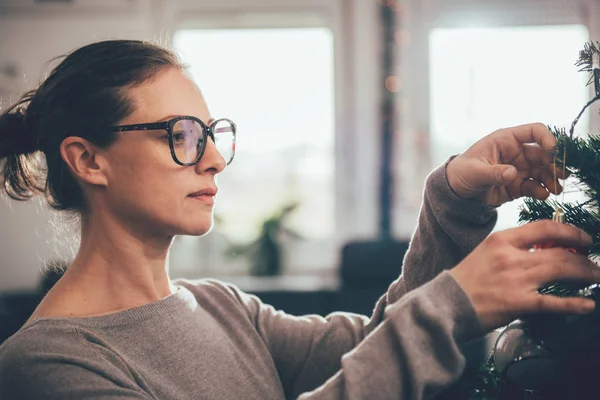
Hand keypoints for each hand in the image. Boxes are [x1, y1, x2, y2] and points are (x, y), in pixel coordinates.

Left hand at [446, 123, 565, 205]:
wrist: (456, 192)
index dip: (547, 138)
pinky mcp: (518, 185)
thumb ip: (494, 172)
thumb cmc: (462, 173)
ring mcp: (519, 169)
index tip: (554, 150)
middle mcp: (516, 153)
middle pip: (543, 154)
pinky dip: (541, 191)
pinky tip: (543, 195)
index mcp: (505, 140)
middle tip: (563, 174)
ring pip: (542, 171)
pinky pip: (535, 186)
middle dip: (554, 163)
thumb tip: (512, 173)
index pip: (533, 131)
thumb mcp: (475, 172)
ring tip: (556, 189)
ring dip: (552, 179)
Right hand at [450, 220, 599, 330]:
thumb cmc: (464, 281)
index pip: (543, 228)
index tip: (583, 238)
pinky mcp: (517, 302)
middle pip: (559, 251)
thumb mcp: (484, 254)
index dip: (569, 232)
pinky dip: (574, 303)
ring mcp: (515, 279)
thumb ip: (510, 250)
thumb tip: (540, 252)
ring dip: (585, 274)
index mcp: (500, 240)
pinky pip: (553, 302)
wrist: (445, 303)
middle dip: (584, 257)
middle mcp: (510, 257)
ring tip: (597, 277)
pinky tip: (588, 305)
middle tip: (595, 263)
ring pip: (561, 270)